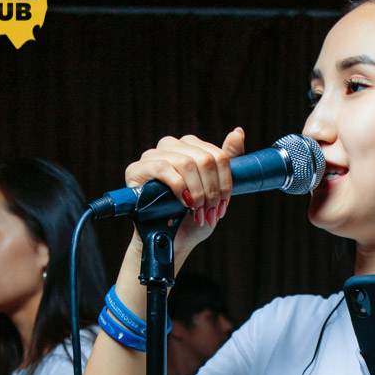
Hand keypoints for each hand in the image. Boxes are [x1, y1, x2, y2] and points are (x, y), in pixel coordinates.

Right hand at [124, 129, 245, 259]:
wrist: (171, 243)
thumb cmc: (192, 218)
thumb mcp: (217, 191)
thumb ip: (228, 160)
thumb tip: (238, 132)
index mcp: (191, 147)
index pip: (217, 155)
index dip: (224, 184)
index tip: (222, 206)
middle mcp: (171, 146)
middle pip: (205, 159)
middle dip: (212, 191)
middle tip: (210, 212)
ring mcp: (152, 155)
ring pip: (186, 163)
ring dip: (197, 193)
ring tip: (197, 212)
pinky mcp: (136, 169)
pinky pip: (163, 168)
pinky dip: (179, 188)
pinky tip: (183, 203)